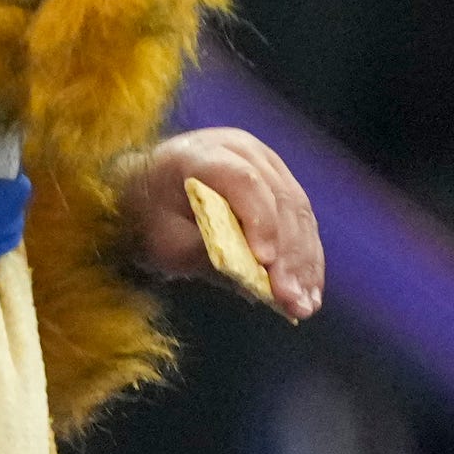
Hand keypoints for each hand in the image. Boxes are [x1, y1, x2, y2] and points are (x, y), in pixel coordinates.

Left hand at [118, 131, 322, 319]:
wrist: (144, 192)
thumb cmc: (146, 217)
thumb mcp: (162, 241)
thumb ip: (202, 254)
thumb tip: (253, 280)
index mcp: (200, 154)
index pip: (242, 181)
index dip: (259, 220)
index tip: (264, 262)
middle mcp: (240, 150)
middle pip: (279, 199)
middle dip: (289, 255)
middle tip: (292, 300)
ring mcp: (264, 163)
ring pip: (298, 212)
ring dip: (305, 262)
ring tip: (305, 304)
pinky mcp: (279, 182)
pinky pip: (302, 220)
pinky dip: (306, 257)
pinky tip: (309, 290)